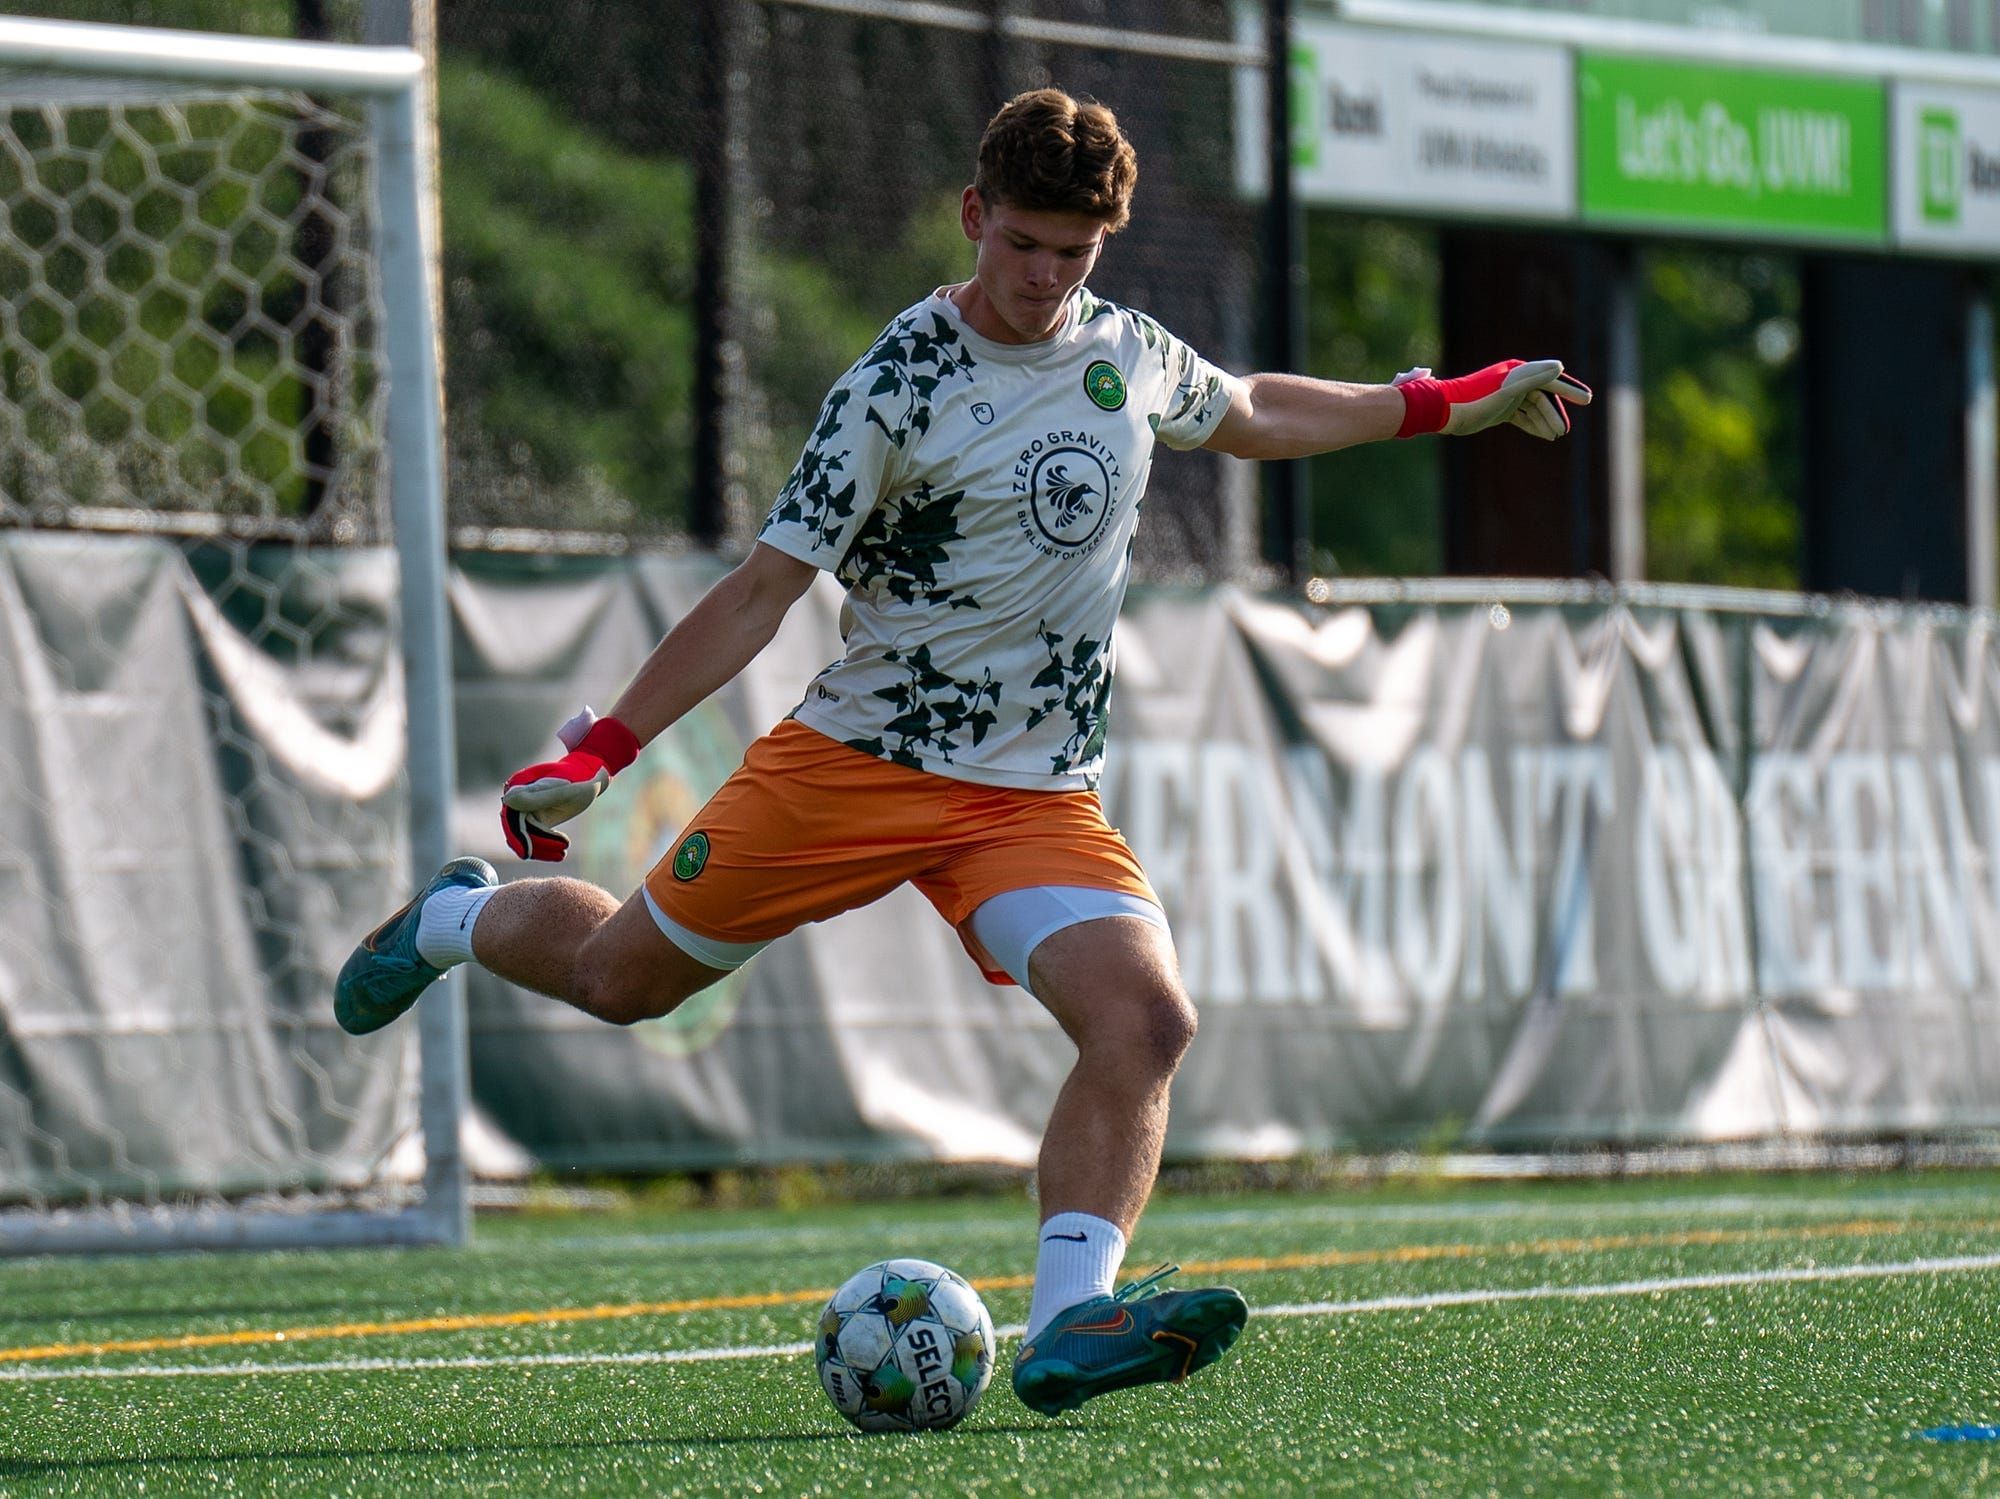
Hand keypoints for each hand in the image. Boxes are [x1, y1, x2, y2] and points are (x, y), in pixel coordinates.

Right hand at [500, 708, 640, 860]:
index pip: (511, 818)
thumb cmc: (578, 778)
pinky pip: (535, 835)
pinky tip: (560, 853)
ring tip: (562, 853)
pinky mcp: (537, 816)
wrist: (591, 776)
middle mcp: (518, 796)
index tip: (529, 852)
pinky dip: (546, 846)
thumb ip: (537, 796)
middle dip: (535, 844)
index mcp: (518, 786)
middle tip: (559, 852)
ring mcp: (526, 807)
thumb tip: (507, 801)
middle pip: (517, 829)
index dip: (519, 837)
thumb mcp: (562, 789)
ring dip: (542, 848)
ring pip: (526, 835)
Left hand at [1394, 360, 1591, 440]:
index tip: (1588, 400)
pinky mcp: (1499, 408)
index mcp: (1518, 372)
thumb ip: (1533, 378)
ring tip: (1555, 437)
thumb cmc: (1475, 401)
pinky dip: (1532, 424)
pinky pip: (1522, 416)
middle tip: (1564, 431)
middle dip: (1554, 413)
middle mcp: (1514, 381)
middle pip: (1543, 397)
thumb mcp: (1506, 392)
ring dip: (1544, 421)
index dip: (1569, 390)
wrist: (1444, 412)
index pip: (1551, 380)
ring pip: (1533, 408)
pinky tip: (1543, 435)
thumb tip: (1560, 367)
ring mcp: (1507, 395)